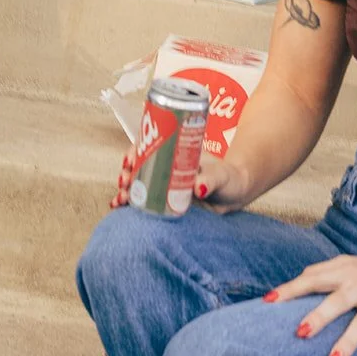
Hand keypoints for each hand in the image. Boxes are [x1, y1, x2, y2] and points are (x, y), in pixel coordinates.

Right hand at [110, 144, 250, 211]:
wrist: (236, 194)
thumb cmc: (230, 179)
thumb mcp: (222, 176)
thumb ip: (211, 181)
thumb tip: (198, 188)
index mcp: (176, 153)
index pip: (150, 146)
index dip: (137, 151)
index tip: (131, 160)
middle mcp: (168, 166)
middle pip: (140, 165)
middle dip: (127, 172)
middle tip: (125, 182)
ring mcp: (166, 184)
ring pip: (139, 183)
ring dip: (126, 190)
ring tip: (120, 199)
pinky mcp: (167, 201)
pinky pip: (145, 200)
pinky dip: (131, 204)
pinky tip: (120, 209)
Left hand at [266, 253, 356, 355]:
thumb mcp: (352, 267)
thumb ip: (326, 274)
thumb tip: (294, 285)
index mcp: (345, 270)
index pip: (312, 278)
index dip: (290, 289)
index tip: (268, 301)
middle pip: (336, 300)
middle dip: (318, 316)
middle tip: (299, 333)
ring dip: (347, 342)